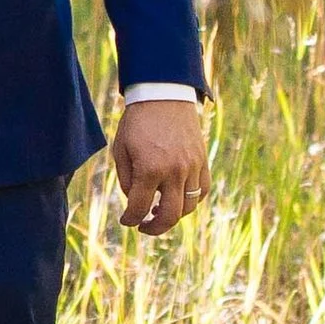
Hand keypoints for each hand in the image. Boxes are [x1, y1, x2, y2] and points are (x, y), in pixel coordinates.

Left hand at [111, 99, 209, 237]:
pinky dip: (192, 201)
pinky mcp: (202, 161)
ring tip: (159, 211)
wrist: (163, 95)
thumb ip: (127, 180)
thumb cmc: (137, 122)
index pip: (139, 208)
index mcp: (149, 169)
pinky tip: (178, 198)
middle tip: (144, 227)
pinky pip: (202, 191)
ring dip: (173, 215)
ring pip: (188, 207)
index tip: (126, 221)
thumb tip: (136, 202)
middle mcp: (174, 171)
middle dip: (154, 228)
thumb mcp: (121, 150)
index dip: (130, 220)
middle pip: (169, 216)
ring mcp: (192, 167)